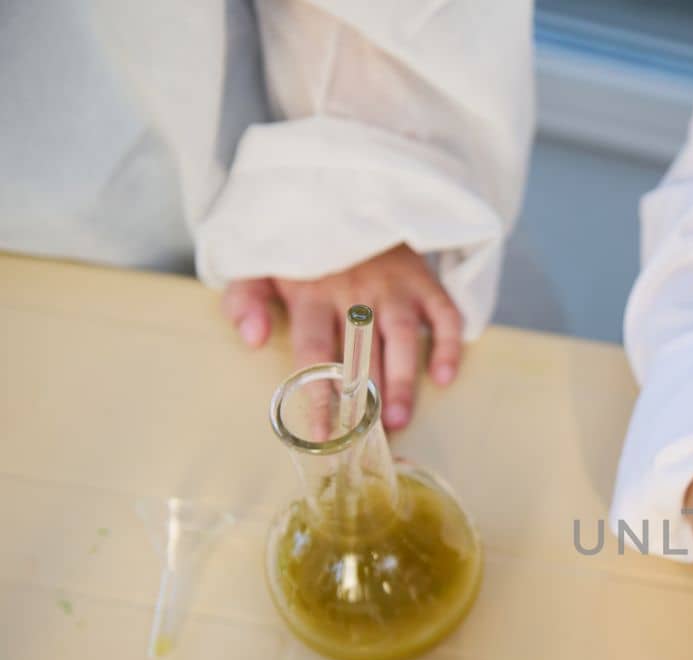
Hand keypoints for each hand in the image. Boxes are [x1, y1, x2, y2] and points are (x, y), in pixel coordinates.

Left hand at [221, 244, 462, 429]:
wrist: (341, 191)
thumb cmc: (301, 245)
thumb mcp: (258, 263)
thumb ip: (244, 299)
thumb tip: (252, 339)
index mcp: (310, 292)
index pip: (314, 353)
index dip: (319, 396)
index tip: (322, 432)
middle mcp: (355, 291)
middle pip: (361, 353)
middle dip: (366, 398)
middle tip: (368, 436)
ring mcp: (393, 286)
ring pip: (402, 339)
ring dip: (403, 381)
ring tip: (400, 420)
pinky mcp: (423, 279)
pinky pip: (444, 314)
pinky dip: (447, 345)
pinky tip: (443, 377)